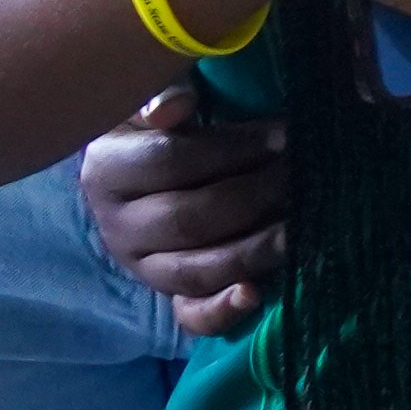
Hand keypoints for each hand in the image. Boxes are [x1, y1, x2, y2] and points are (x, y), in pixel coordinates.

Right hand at [78, 92, 295, 337]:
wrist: (137, 170)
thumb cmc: (156, 126)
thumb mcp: (150, 101)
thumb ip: (162, 94)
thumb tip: (176, 107)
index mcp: (107, 170)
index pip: (173, 162)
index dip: (235, 148)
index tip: (287, 136)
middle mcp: (117, 225)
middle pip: (189, 219)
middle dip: (254, 197)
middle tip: (303, 177)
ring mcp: (140, 266)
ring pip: (196, 269)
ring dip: (252, 250)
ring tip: (298, 228)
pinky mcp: (166, 294)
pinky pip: (190, 314)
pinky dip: (222, 311)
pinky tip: (254, 294)